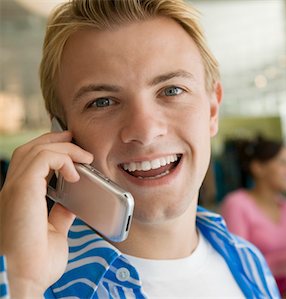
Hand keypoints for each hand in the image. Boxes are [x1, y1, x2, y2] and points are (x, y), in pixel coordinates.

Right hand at [0, 131, 92, 296]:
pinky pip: (42, 158)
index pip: (29, 165)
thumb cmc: (35, 263)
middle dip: (54, 141)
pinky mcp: (22, 190)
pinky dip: (62, 158)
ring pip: (35, 150)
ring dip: (63, 148)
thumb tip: (71, 203)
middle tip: (75, 140)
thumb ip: (59, 215)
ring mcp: (15, 189)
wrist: (23, 279)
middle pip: (29, 151)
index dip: (49, 153)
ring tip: (84, 156)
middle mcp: (12, 191)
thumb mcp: (53, 232)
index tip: (72, 152)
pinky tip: (76, 172)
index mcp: (18, 200)